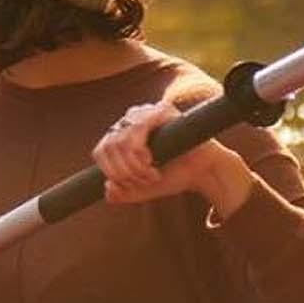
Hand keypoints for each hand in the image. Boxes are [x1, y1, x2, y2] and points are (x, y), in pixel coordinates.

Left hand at [93, 101, 253, 217]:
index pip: (100, 151)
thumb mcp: (143, 189)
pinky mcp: (162, 110)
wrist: (203, 173)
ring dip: (134, 166)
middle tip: (145, 180)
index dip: (111, 172)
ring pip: (121, 140)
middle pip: (109, 147)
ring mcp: (146, 113)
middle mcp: (131, 121)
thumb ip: (124, 192)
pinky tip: (152, 161)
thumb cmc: (173, 176)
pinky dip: (140, 151)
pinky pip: (137, 128)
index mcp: (123, 136)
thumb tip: (108, 188)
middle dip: (124, 172)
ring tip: (152, 174)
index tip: (129, 185)